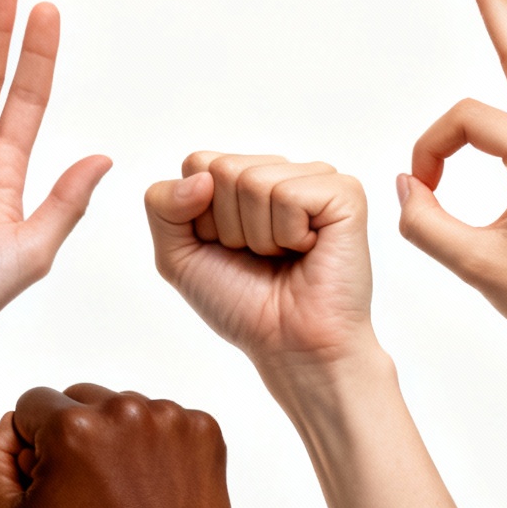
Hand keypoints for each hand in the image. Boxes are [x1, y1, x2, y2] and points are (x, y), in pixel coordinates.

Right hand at [0, 385, 234, 507]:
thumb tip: (8, 423)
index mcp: (71, 427)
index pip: (30, 405)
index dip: (32, 450)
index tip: (54, 491)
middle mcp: (123, 410)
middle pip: (77, 400)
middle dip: (73, 439)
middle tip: (87, 498)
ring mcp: (170, 420)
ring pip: (120, 410)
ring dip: (114, 442)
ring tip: (124, 500)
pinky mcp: (204, 433)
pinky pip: (161, 422)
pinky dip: (154, 450)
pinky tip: (153, 494)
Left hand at [145, 155, 375, 380]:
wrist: (287, 343)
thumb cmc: (240, 302)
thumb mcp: (177, 255)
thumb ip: (162, 205)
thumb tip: (201, 178)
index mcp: (241, 179)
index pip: (197, 164)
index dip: (199, 216)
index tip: (224, 247)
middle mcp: (278, 171)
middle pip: (222, 170)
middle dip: (227, 226)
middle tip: (258, 256)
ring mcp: (314, 178)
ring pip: (253, 181)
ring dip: (259, 235)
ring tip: (283, 255)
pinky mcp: (344, 193)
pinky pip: (289, 195)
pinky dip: (288, 235)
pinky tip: (308, 250)